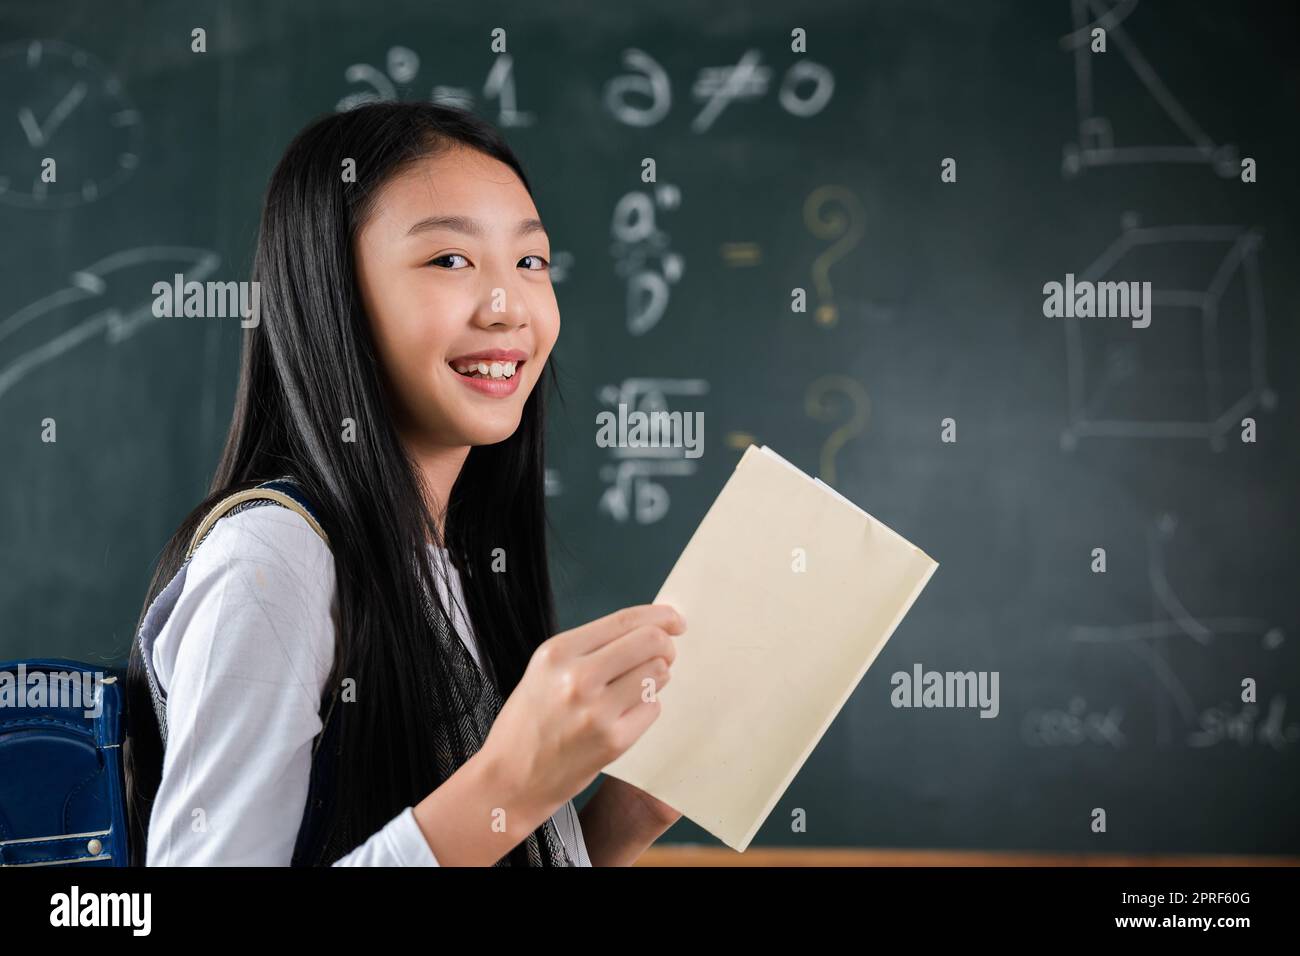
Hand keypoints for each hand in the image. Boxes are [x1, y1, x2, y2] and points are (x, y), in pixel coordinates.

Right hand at [481, 603, 685, 818]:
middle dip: (666, 646)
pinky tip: (622, 717)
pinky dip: (645, 708)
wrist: (511, 777)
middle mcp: (577, 677)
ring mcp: (597, 711)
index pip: (625, 620)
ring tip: (633, 689)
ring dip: (656, 678)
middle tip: (664, 655)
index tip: (675, 620)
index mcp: (558, 652)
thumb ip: (592, 647)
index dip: (660, 616)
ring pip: (658, 673)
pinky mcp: (614, 741)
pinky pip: (653, 708)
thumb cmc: (531, 720)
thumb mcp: (546, 669)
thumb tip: (649, 628)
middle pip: (651, 642)